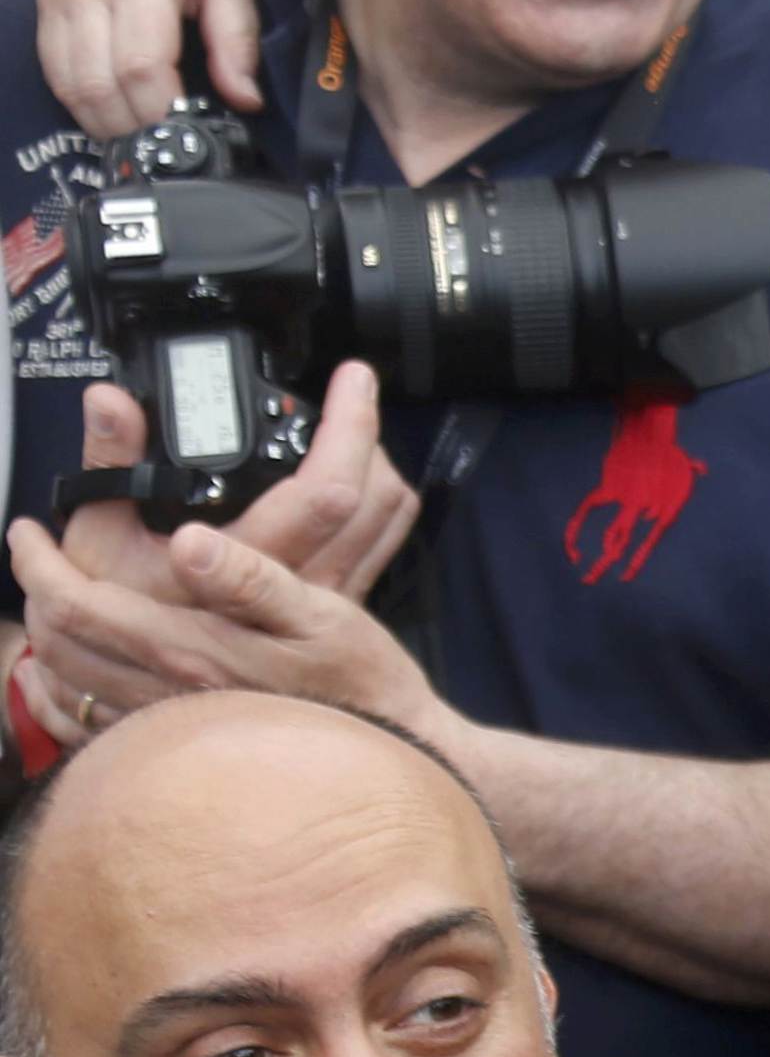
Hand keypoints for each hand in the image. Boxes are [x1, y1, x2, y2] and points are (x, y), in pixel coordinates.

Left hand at [9, 513, 444, 743]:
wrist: (394, 758)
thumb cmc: (363, 685)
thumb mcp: (324, 615)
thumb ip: (252, 578)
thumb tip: (190, 542)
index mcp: (192, 649)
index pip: (78, 603)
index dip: (38, 562)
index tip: (27, 530)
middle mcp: (165, 695)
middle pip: (59, 644)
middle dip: (37, 594)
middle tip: (37, 559)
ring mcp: (167, 730)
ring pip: (67, 683)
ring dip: (48, 641)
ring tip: (55, 604)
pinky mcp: (177, 753)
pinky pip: (88, 727)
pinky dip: (63, 695)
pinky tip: (70, 676)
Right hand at [38, 0, 271, 133]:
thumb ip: (237, 41)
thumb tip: (244, 102)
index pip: (141, 70)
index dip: (162, 116)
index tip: (191, 139)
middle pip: (96, 84)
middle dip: (133, 129)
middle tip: (170, 149)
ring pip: (66, 79)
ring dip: (102, 117)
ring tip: (145, 135)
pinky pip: (51, 58)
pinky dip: (80, 92)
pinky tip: (115, 105)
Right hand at [60, 368, 423, 600]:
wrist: (141, 676)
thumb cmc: (121, 610)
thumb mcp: (96, 538)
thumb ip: (107, 463)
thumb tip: (112, 400)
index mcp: (249, 562)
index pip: (326, 490)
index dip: (350, 427)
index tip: (352, 380)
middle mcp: (300, 584)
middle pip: (375, 500)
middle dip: (368, 436)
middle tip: (351, 394)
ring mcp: (323, 597)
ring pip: (385, 522)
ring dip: (375, 469)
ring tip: (346, 431)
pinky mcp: (331, 606)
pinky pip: (377, 545)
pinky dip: (373, 505)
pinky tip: (343, 480)